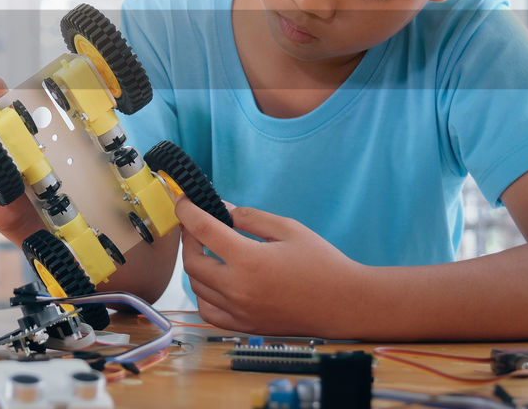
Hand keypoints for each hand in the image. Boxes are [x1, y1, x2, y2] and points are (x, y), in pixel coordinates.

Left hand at [176, 199, 365, 336]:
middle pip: (192, 262)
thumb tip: (219, 208)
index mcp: (249, 260)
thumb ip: (248, 217)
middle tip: (195, 224)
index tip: (182, 201)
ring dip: (195, 264)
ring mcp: (239, 311)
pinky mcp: (244, 326)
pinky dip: (203, 293)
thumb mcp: (287, 228)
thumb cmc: (322, 263)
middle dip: (188, 238)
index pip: (202, 230)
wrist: (345, 304)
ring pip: (197, 287)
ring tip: (206, 248)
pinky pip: (209, 310)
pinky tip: (213, 280)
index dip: (187, 211)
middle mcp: (238, 288)